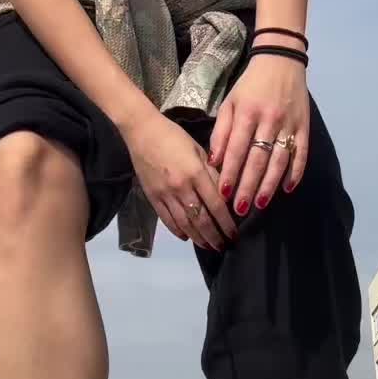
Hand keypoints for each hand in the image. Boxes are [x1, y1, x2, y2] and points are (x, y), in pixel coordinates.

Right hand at [121, 109, 238, 250]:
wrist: (142, 132)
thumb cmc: (174, 137)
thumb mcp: (199, 150)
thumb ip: (211, 173)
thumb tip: (225, 194)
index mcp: (196, 173)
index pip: (216, 205)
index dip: (226, 223)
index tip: (235, 233)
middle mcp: (181, 188)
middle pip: (201, 220)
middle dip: (214, 236)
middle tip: (224, 246)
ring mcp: (165, 195)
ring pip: (185, 224)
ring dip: (198, 238)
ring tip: (209, 246)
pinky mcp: (152, 197)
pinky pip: (167, 220)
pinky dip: (178, 231)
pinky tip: (186, 237)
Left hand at [207, 53, 308, 217]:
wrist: (281, 61)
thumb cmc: (250, 85)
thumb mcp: (230, 103)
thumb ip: (221, 132)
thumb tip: (214, 162)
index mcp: (248, 113)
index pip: (238, 148)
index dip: (231, 172)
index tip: (223, 194)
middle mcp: (269, 120)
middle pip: (258, 159)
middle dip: (248, 185)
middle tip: (240, 208)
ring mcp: (289, 124)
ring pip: (280, 160)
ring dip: (270, 184)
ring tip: (260, 204)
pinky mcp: (304, 126)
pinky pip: (301, 153)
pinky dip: (296, 172)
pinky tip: (287, 189)